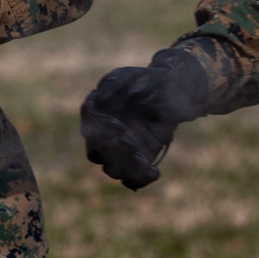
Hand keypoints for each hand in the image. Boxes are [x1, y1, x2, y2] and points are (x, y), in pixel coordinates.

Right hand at [80, 48, 208, 189]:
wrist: (168, 91)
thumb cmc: (143, 81)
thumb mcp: (126, 78)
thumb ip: (111, 87)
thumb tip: (97, 97)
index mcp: (95, 117)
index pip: (90, 132)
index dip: (101, 133)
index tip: (119, 126)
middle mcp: (104, 137)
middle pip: (98, 156)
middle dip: (113, 152)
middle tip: (130, 142)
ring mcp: (120, 151)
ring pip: (114, 170)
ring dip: (127, 167)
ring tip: (142, 159)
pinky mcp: (138, 160)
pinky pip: (133, 179)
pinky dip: (141, 179)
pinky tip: (154, 171)